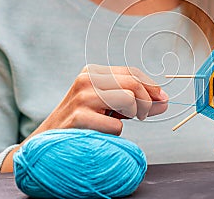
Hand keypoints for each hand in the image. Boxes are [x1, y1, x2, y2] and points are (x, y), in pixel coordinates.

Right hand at [36, 64, 168, 135]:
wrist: (48, 141)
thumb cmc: (83, 123)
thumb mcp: (110, 107)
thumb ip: (136, 102)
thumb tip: (164, 101)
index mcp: (93, 73)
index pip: (132, 72)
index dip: (151, 86)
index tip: (162, 98)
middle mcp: (87, 80)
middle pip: (133, 84)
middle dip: (147, 102)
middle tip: (145, 115)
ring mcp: (82, 97)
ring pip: (128, 101)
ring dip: (129, 117)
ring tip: (115, 122)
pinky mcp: (80, 117)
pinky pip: (115, 125)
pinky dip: (113, 133)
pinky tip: (99, 133)